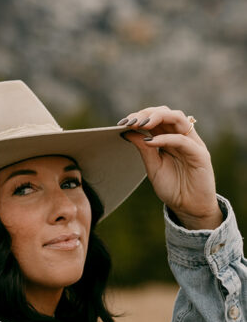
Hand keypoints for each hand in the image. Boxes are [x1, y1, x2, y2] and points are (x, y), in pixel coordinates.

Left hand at [119, 106, 221, 229]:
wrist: (189, 208)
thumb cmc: (173, 188)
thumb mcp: (153, 167)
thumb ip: (143, 148)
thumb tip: (126, 131)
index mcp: (170, 138)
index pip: (156, 117)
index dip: (140, 116)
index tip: (122, 123)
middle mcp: (182, 137)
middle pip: (166, 113)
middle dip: (146, 113)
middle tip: (130, 121)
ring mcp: (193, 144)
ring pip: (177, 118)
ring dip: (157, 117)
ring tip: (140, 124)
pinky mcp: (200, 154)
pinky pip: (182, 140)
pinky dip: (165, 138)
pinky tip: (150, 141)